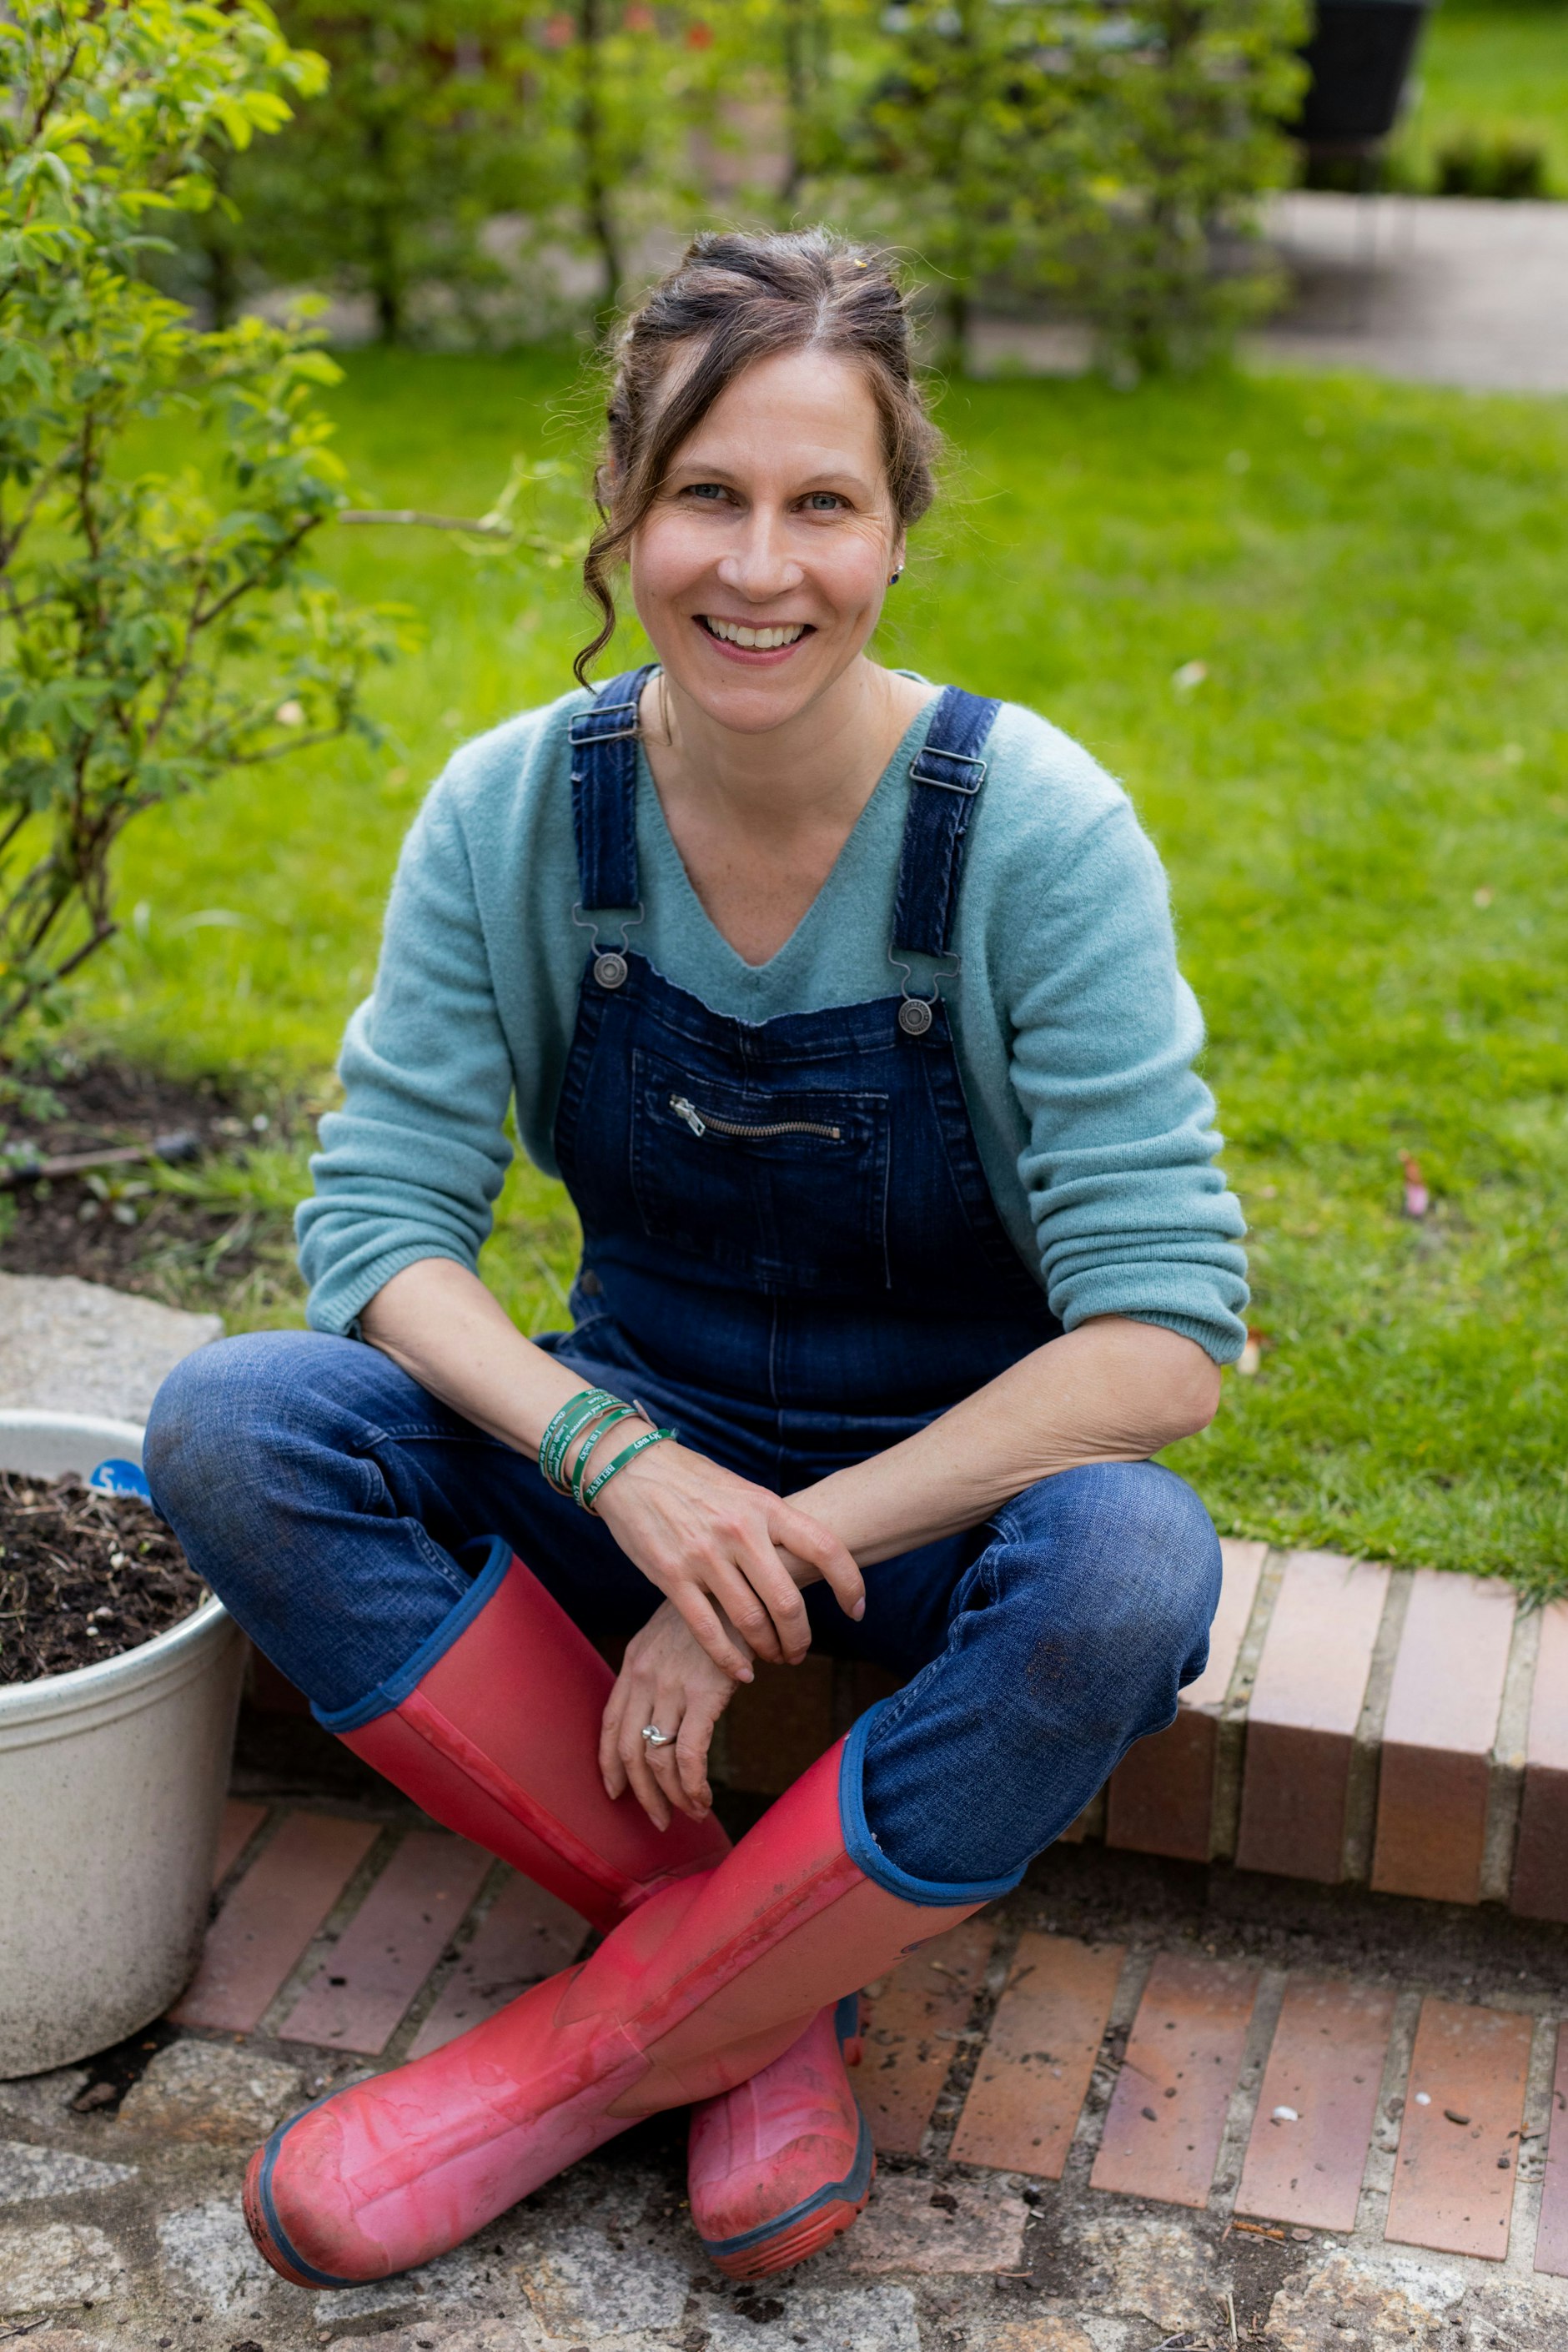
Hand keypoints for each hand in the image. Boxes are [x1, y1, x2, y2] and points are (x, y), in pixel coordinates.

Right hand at [591, 1435, 862, 1680]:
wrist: (631, 1467)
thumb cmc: (692, 1481)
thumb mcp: (742, 1491)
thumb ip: (770, 1525)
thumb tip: (806, 1559)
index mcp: (764, 1506)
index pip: (824, 1547)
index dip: (849, 1583)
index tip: (857, 1610)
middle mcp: (739, 1531)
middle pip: (787, 1601)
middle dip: (801, 1637)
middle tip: (800, 1652)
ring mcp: (704, 1555)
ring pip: (751, 1621)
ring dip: (769, 1650)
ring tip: (774, 1658)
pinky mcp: (671, 1576)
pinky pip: (708, 1630)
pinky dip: (729, 1659)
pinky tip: (742, 1671)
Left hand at [599, 1600, 745, 1827]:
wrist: (746, 1586)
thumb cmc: (717, 1611)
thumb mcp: (673, 1633)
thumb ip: (660, 1667)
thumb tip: (663, 1707)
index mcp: (634, 1662)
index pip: (609, 1723)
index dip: (609, 1764)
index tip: (615, 1792)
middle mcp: (644, 1676)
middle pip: (628, 1749)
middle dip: (641, 1793)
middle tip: (658, 1819)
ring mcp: (671, 1686)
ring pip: (656, 1759)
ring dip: (671, 1796)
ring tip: (689, 1813)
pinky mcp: (704, 1694)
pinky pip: (688, 1755)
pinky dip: (692, 1786)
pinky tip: (703, 1799)